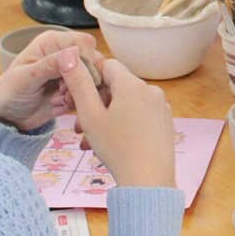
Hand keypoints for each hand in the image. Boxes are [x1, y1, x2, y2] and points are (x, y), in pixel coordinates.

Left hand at [0, 31, 103, 131]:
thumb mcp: (25, 78)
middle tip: (64, 92)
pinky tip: (63, 106)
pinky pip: (90, 95)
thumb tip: (73, 53)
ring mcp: (72, 73)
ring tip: (61, 100)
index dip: (85, 60)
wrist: (6, 117)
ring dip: (82, 92)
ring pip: (95, 80)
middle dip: (84, 79)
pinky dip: (80, 102)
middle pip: (94, 62)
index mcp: (52, 43)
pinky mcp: (75, 90)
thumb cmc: (8, 92)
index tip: (77, 77)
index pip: (84, 44)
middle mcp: (65, 54)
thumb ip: (48, 65)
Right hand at [61, 56, 175, 188]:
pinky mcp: (165, 123)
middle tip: (77, 127)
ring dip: (106, 119)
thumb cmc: (117, 148)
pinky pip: (139, 117)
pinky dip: (123, 126)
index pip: (107, 65)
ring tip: (90, 142)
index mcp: (133, 84)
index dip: (89, 79)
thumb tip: (69, 54)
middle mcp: (151, 91)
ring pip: (126, 105)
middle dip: (95, 104)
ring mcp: (161, 107)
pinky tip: (111, 146)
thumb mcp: (90, 115)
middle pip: (117, 86)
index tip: (77, 98)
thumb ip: (79, 83)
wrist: (148, 181)